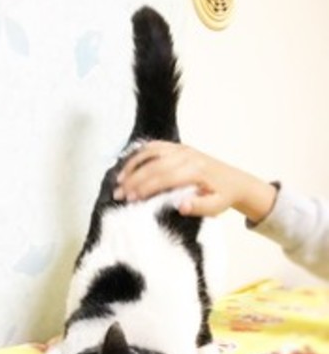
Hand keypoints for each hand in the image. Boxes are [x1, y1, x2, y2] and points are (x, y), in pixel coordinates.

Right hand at [113, 141, 276, 222]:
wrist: (235, 181)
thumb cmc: (222, 196)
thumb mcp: (215, 207)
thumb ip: (199, 207)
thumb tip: (180, 206)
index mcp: (194, 170)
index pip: (163, 178)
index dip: (145, 187)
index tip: (130, 198)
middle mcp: (187, 156)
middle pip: (153, 165)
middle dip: (133, 179)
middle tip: (118, 193)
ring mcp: (182, 149)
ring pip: (151, 153)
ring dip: (132, 165)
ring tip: (119, 180)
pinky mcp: (179, 147)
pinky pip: (155, 146)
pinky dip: (139, 154)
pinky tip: (128, 165)